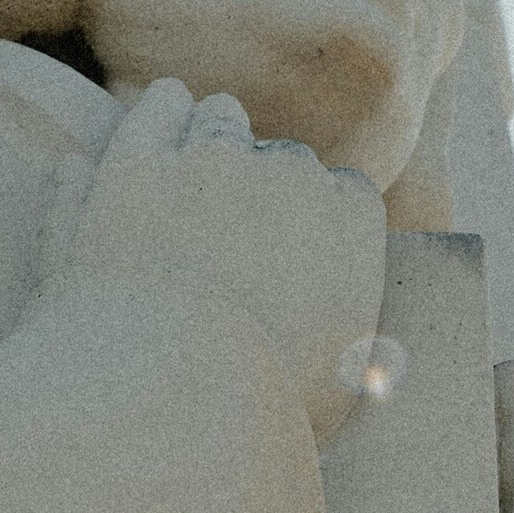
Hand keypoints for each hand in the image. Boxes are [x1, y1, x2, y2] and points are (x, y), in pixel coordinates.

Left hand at [52, 74, 386, 443]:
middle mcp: (287, 172)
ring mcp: (207, 160)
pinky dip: (162, 107)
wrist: (165, 392)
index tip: (298, 246)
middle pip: (282, 156)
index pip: (343, 193)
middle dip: (265, 183)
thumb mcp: (342, 393)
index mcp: (349, 218)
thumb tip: (378, 354)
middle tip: (240, 223)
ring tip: (198, 160)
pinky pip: (156, 110)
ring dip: (214, 134)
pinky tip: (163, 107)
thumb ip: (367, 356)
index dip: (318, 219)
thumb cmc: (261, 405)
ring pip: (220, 118)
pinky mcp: (135, 163)